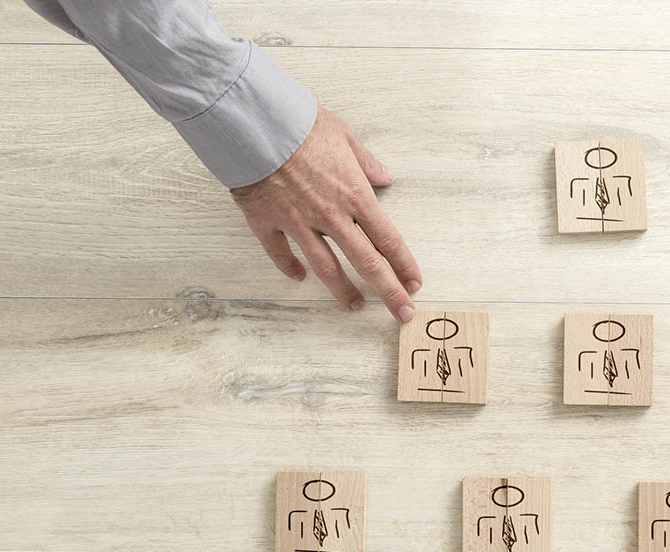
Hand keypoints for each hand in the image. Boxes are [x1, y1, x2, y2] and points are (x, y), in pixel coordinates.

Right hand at [232, 107, 421, 320]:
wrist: (254, 120)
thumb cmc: (301, 124)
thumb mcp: (345, 136)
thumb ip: (367, 163)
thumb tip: (386, 176)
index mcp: (355, 196)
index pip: (388, 240)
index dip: (404, 265)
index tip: (415, 284)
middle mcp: (332, 216)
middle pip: (367, 263)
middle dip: (389, 292)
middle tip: (402, 313)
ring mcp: (299, 222)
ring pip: (326, 268)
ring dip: (344, 291)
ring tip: (356, 305)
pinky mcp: (266, 222)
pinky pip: (280, 253)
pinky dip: (289, 267)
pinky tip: (299, 277)